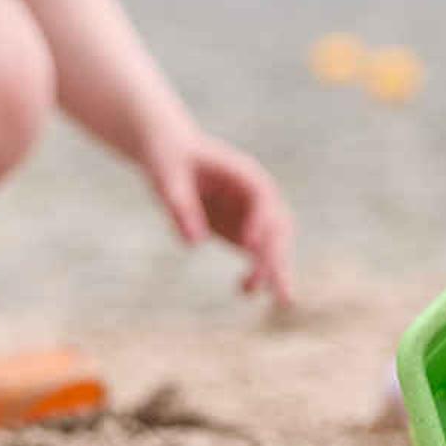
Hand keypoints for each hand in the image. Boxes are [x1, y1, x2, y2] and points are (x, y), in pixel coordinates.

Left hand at [142, 124, 296, 303]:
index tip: (248, 246)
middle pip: (276, 224)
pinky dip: (256, 272)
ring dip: (270, 268)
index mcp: (243, 172)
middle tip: (279, 288)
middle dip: (278, 254)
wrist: (170, 154)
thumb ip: (180, 207)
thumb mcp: (167, 178)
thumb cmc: (169, 159)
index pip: (261, 195)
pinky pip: (256, 254)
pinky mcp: (241, 230)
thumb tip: (194, 244)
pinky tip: (242, 290)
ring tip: (254, 291)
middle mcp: (255, 194)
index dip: (259, 220)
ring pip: (273, 243)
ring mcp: (250, 213)